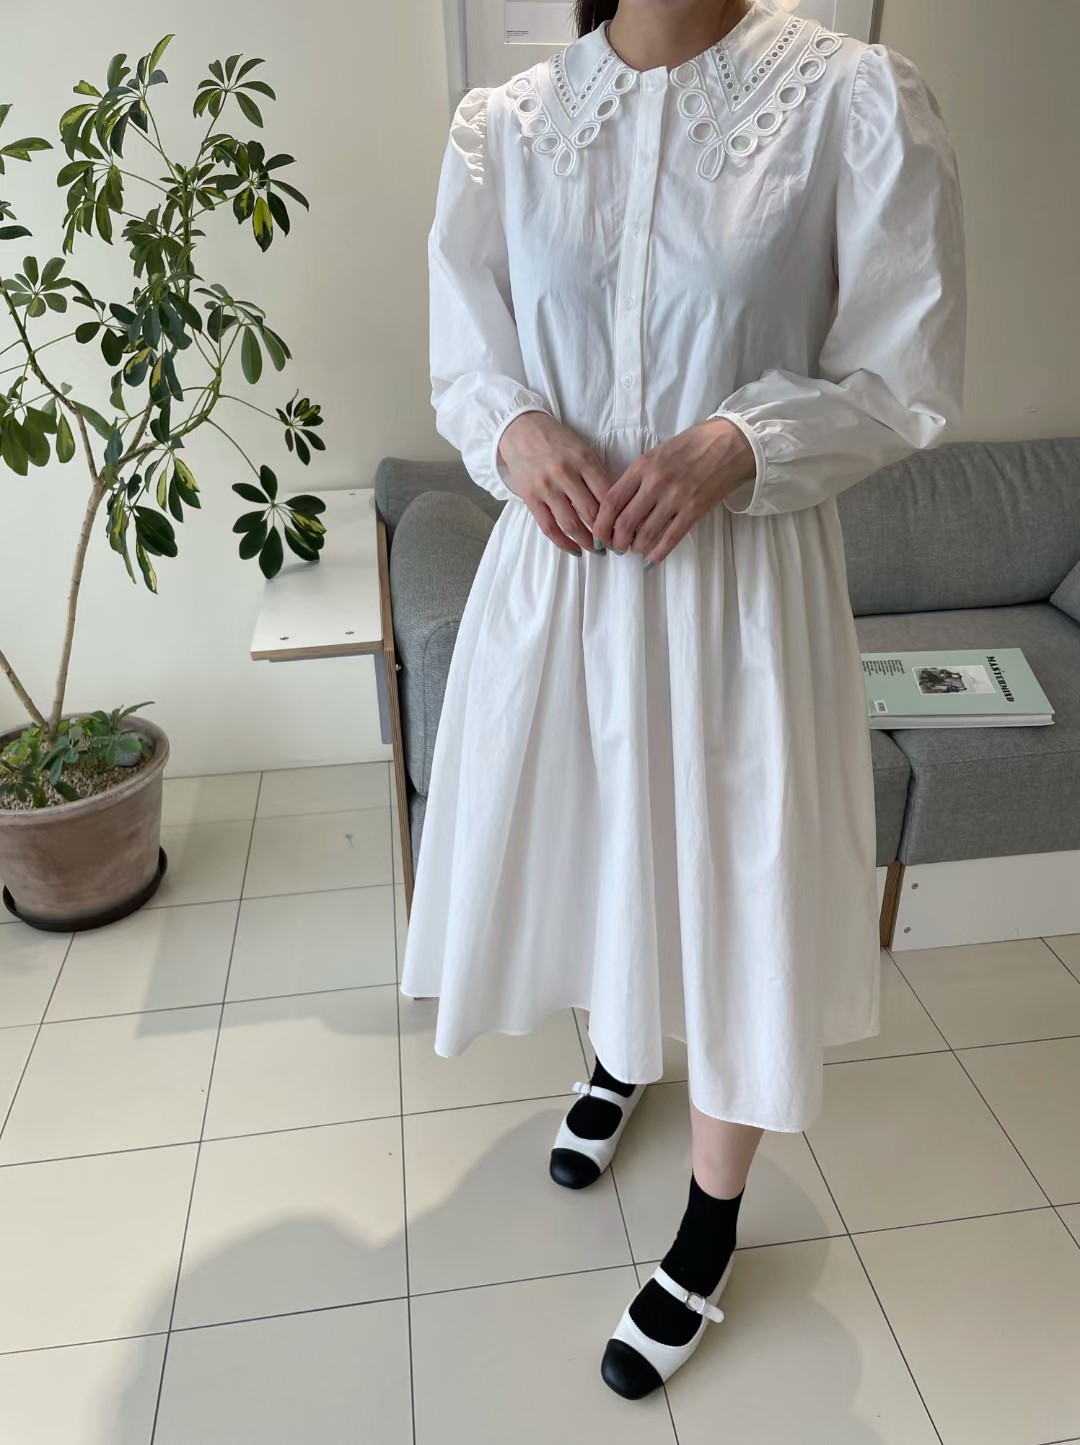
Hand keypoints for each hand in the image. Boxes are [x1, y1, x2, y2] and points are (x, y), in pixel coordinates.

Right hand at [498, 411, 613, 555]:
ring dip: (587, 543)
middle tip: (615, 544)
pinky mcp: (530, 498)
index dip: (620, 516)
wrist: (521, 430)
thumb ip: (597, 475)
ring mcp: (546, 488)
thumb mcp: (583, 450)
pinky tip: (575, 550)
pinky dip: (563, 543)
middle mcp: (565, 474)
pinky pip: (549, 528)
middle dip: (606, 534)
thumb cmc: (557, 441)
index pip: (608, 495)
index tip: (626, 528)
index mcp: (584, 460)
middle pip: (592, 513)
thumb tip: (616, 506)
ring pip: (571, 524)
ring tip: (597, 550)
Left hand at [591, 419, 756, 564]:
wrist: (731, 443)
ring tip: (634, 549)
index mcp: (642, 467)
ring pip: (644, 534)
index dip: (600, 524)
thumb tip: (621, 505)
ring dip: (635, 548)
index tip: (598, 535)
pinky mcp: (694, 510)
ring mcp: (676, 498)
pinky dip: (657, 553)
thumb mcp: (657, 453)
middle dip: (615, 541)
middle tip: (616, 547)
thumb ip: (638, 477)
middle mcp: (655, 484)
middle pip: (623, 523)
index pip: (610, 502)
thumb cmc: (693, 445)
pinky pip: (670, 539)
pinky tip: (651, 561)